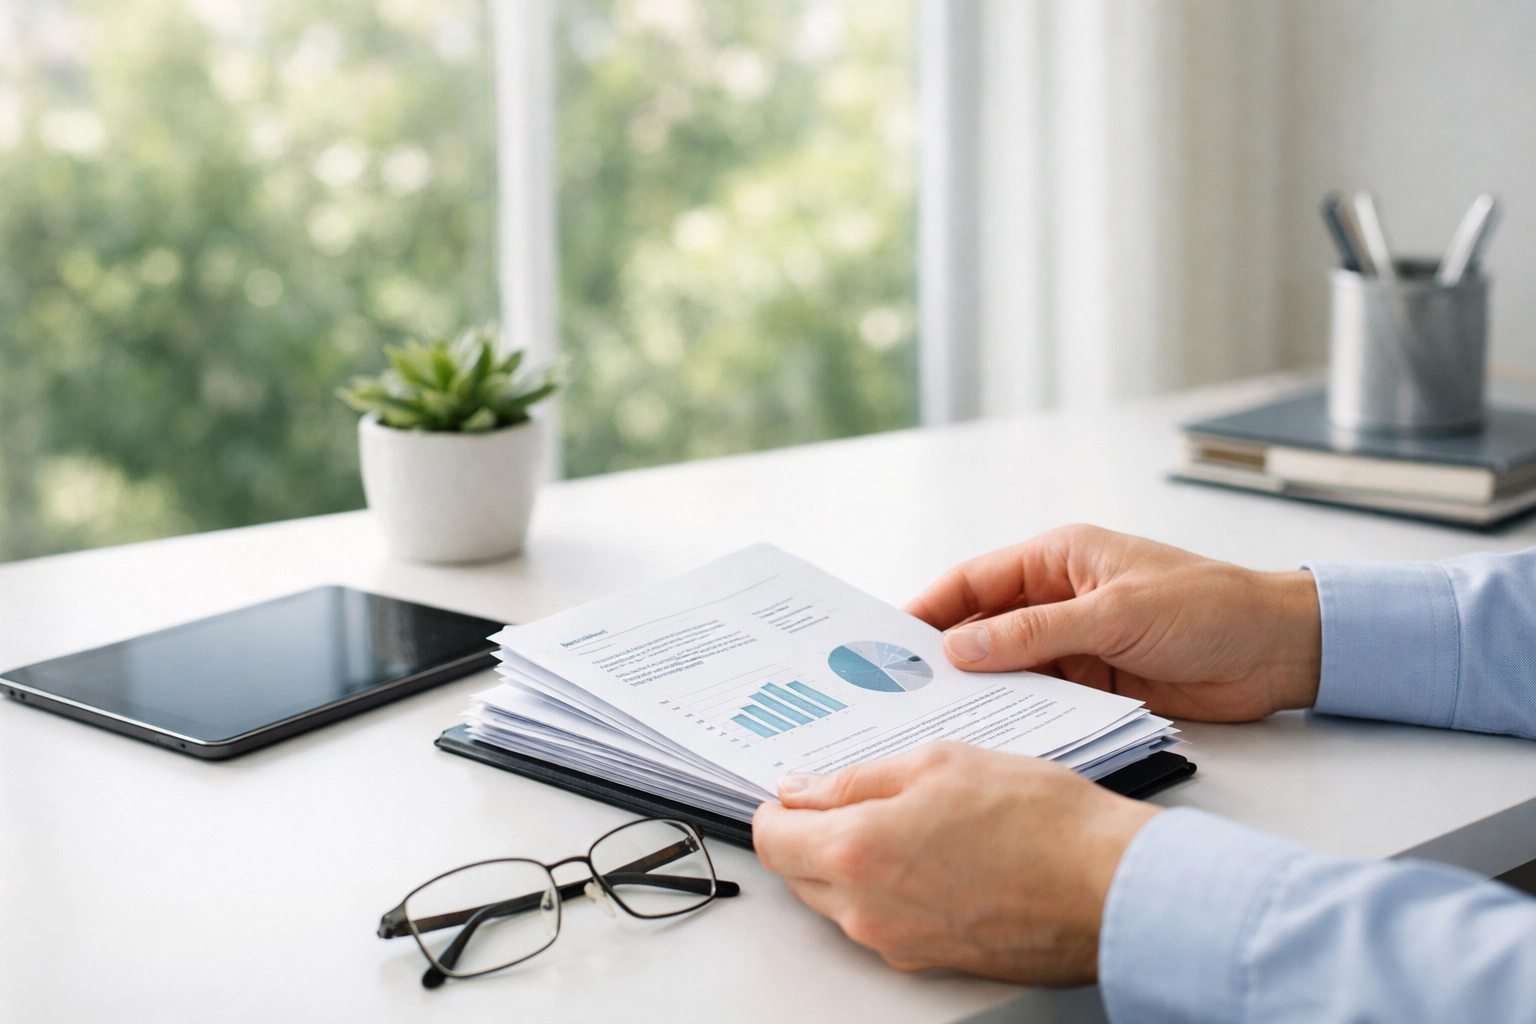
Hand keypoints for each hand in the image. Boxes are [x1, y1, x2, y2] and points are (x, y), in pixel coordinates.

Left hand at [753, 742, 1157, 984]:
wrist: (1109, 886)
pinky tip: (939, 855)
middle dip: (812, 835)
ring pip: (840, 901)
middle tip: (857, 797)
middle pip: (799, 874)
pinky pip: (885, 923)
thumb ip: (857, 779)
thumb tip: (803, 790)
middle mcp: (866, 911)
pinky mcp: (932, 961)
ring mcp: (899, 944)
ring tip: (913, 821)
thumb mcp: (937, 763)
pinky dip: (893, 890)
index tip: (795, 791)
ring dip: (853, 863)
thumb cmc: (1039, 819)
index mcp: (856, 853)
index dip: (776, 808)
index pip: (770, 839)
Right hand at [904, 524, 1320, 721]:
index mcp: (1060, 559)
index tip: (891, 641)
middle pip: (984, 626)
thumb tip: (960, 649)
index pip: (976, 581)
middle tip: (902, 690)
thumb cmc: (1209, 608)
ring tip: (938, 719)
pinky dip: (1020, 714)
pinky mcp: (1096, 683)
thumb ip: (1034, 633)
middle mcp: (1060, 598)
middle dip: (947, 655)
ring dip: (983, 689)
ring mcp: (1076, 643)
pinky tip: (995, 735)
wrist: (1282, 652)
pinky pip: (1043, 697)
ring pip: (1010, 667)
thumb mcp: (1114, 614)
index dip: (930, 608)